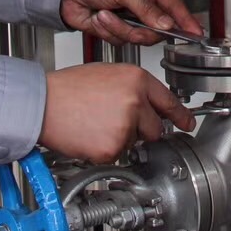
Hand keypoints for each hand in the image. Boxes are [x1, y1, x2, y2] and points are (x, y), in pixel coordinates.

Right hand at [40, 63, 194, 163]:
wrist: (42, 103)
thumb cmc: (68, 89)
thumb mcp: (108, 75)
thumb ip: (133, 89)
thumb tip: (148, 105)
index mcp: (136, 79)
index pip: (169, 101)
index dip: (180, 115)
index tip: (187, 124)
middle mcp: (135, 101)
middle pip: (155, 128)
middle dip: (141, 130)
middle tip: (114, 122)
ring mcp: (125, 125)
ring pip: (135, 142)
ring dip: (120, 139)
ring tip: (96, 123)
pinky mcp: (113, 147)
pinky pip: (117, 154)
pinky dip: (105, 150)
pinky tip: (90, 135)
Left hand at [60, 0, 202, 46]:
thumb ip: (146, 8)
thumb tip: (166, 23)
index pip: (175, 6)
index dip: (186, 20)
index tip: (196, 33)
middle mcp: (144, 3)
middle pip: (157, 29)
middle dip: (139, 28)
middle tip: (126, 20)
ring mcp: (131, 18)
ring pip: (139, 38)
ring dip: (118, 27)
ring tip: (105, 13)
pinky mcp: (117, 29)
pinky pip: (121, 41)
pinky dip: (108, 31)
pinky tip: (99, 18)